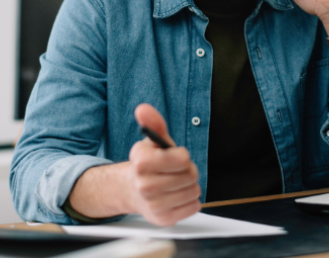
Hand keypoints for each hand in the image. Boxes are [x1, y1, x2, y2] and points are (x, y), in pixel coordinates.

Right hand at [126, 104, 200, 225]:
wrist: (134, 191)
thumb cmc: (149, 165)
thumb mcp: (152, 142)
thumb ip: (153, 124)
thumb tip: (144, 109)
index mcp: (141, 162)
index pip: (182, 158)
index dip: (182, 156)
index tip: (175, 157)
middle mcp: (144, 185)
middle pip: (190, 175)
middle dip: (188, 170)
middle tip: (176, 171)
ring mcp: (153, 204)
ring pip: (194, 191)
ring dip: (189, 186)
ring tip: (175, 183)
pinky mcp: (164, 218)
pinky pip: (194, 206)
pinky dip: (190, 200)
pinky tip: (176, 196)